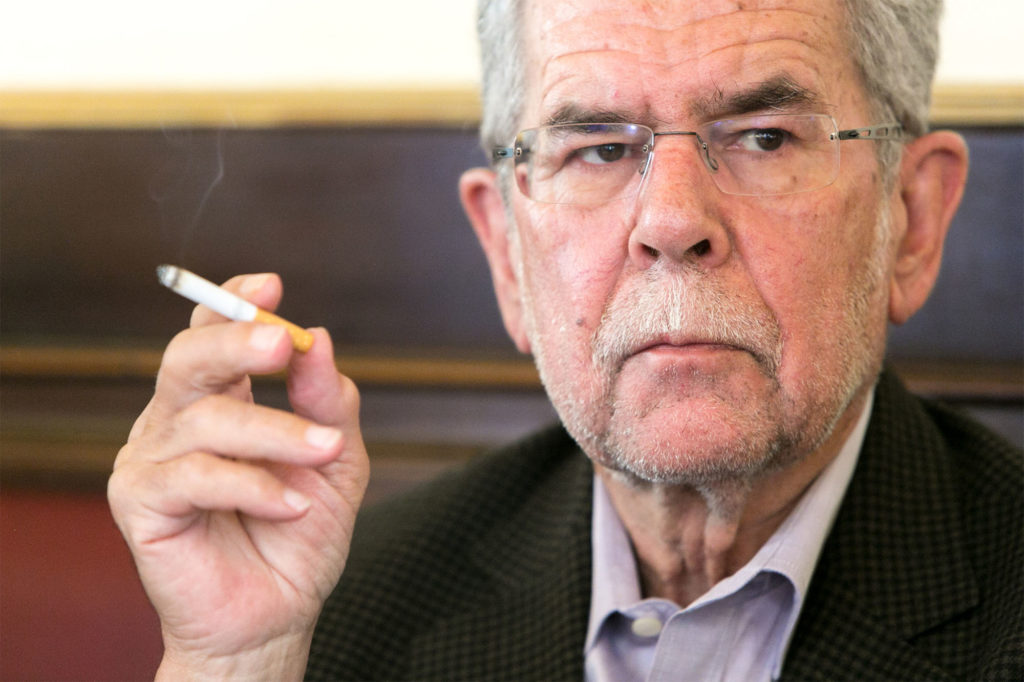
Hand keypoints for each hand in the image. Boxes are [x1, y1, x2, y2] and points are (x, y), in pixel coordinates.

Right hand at [108, 273, 368, 679]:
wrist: (277, 613)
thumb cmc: (300, 534)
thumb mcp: (335, 461)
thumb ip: (328, 403)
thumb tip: (320, 339)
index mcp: (221, 400)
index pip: (212, 333)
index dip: (235, 302)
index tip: (271, 285)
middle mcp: (179, 419)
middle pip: (189, 357)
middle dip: (237, 341)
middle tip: (282, 342)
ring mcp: (152, 457)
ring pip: (207, 417)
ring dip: (277, 433)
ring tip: (323, 454)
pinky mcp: (139, 500)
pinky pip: (196, 473)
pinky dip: (253, 485)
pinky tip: (291, 506)